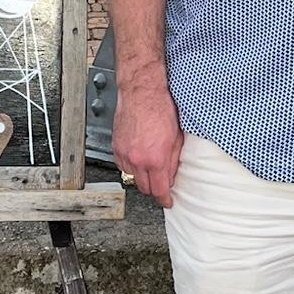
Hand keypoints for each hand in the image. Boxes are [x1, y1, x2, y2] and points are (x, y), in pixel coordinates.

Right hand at [112, 76, 183, 207]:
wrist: (142, 92)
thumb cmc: (161, 108)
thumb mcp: (177, 138)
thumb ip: (174, 161)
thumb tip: (173, 175)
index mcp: (156, 158)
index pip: (159, 190)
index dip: (165, 199)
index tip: (168, 201)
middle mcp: (138, 159)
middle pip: (144, 188)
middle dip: (154, 189)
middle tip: (162, 184)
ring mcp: (125, 153)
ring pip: (132, 178)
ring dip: (142, 177)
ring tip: (150, 168)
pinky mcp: (116, 146)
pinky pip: (122, 166)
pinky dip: (130, 167)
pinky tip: (139, 159)